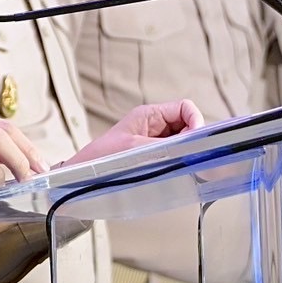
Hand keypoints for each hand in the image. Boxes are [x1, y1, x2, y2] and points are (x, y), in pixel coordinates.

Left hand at [62, 99, 202, 167]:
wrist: (84, 174)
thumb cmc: (102, 157)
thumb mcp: (136, 148)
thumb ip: (166, 146)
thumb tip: (189, 146)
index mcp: (149, 115)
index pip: (184, 108)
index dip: (196, 120)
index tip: (197, 138)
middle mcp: (154, 125)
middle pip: (187, 125)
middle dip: (192, 139)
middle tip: (190, 154)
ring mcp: (155, 141)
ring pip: (183, 141)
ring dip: (185, 151)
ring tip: (181, 164)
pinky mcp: (154, 155)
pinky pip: (175, 154)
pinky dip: (179, 161)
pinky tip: (175, 170)